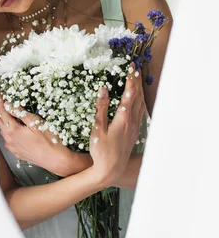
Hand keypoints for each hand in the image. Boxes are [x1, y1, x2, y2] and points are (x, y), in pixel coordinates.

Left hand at [0, 95, 71, 171]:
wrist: (56, 159)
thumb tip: (8, 105)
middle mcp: (10, 140)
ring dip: (4, 122)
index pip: (1, 113)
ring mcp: (13, 148)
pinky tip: (17, 130)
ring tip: (11, 114)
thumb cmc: (49, 140)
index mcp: (13, 131)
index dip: (0, 102)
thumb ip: (20, 112)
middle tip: (4, 102)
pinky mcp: (17, 153)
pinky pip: (9, 141)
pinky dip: (9, 132)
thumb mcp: (35, 122)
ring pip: (3, 132)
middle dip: (0, 111)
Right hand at [88, 66, 145, 188]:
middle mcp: (132, 121)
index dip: (130, 79)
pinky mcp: (134, 133)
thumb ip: (101, 108)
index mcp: (123, 118)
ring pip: (140, 104)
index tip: (130, 67)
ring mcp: (134, 127)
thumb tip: (103, 89)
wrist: (111, 170)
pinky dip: (139, 101)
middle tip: (135, 68)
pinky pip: (140, 112)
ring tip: (137, 79)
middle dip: (136, 81)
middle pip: (137, 97)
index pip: (129, 94)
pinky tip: (138, 100)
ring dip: (139, 90)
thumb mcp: (97, 128)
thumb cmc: (101, 150)